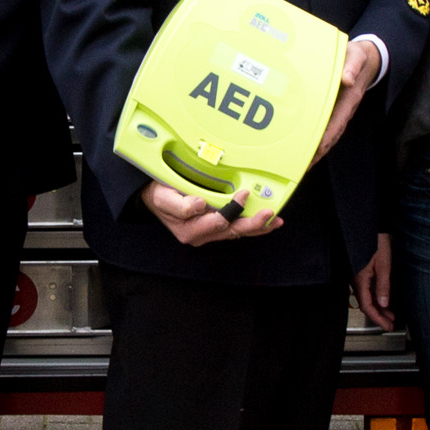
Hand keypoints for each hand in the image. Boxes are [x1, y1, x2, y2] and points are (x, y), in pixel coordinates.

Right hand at [143, 179, 277, 247]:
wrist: (154, 199)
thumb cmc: (159, 197)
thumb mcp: (163, 198)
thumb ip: (180, 205)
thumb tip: (199, 204)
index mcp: (191, 230)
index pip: (218, 222)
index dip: (233, 209)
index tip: (243, 194)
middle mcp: (203, 234)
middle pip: (233, 231)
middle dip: (254, 224)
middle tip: (271, 216)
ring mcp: (210, 232)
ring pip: (238, 232)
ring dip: (258, 227)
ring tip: (275, 221)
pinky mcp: (216, 226)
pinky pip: (237, 228)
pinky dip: (252, 224)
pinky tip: (265, 221)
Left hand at [312, 37, 383, 162]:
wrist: (367, 57)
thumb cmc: (358, 56)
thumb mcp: (356, 56)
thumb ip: (352, 66)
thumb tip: (347, 79)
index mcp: (350, 99)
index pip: (337, 124)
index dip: (325, 139)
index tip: (314, 152)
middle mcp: (345, 109)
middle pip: (332, 136)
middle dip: (318, 152)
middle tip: (300, 166)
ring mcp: (340, 110)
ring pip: (328, 134)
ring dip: (316, 149)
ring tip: (300, 162)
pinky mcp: (335, 107)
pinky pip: (325, 125)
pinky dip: (316, 137)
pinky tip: (305, 144)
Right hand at [355, 235, 394, 329]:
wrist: (367, 226)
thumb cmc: (375, 241)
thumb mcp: (384, 264)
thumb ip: (383, 285)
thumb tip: (384, 303)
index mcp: (360, 279)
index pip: (367, 306)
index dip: (377, 318)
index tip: (387, 326)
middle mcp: (356, 280)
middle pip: (366, 304)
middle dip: (378, 316)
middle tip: (390, 324)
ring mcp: (357, 277)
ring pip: (366, 298)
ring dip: (378, 308)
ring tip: (390, 315)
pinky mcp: (360, 273)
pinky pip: (366, 291)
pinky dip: (376, 299)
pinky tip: (384, 302)